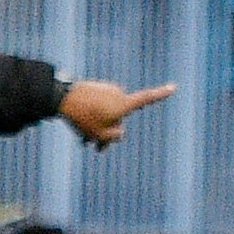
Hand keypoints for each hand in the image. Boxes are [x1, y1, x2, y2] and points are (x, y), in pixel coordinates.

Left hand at [60, 78, 176, 145]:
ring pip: (109, 113)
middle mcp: (118, 94)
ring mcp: (106, 90)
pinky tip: (80, 127)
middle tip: (94, 146)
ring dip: (99, 125)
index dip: (161, 94)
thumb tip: (119, 132)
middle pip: (121, 116)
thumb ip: (115, 137)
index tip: (174, 87)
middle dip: (110, 129)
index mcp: (123, 103)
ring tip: (83, 139)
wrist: (59, 97)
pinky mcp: (96, 89)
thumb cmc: (82, 117)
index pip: (146, 98)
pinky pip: (99, 106)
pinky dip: (93, 117)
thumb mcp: (100, 134)